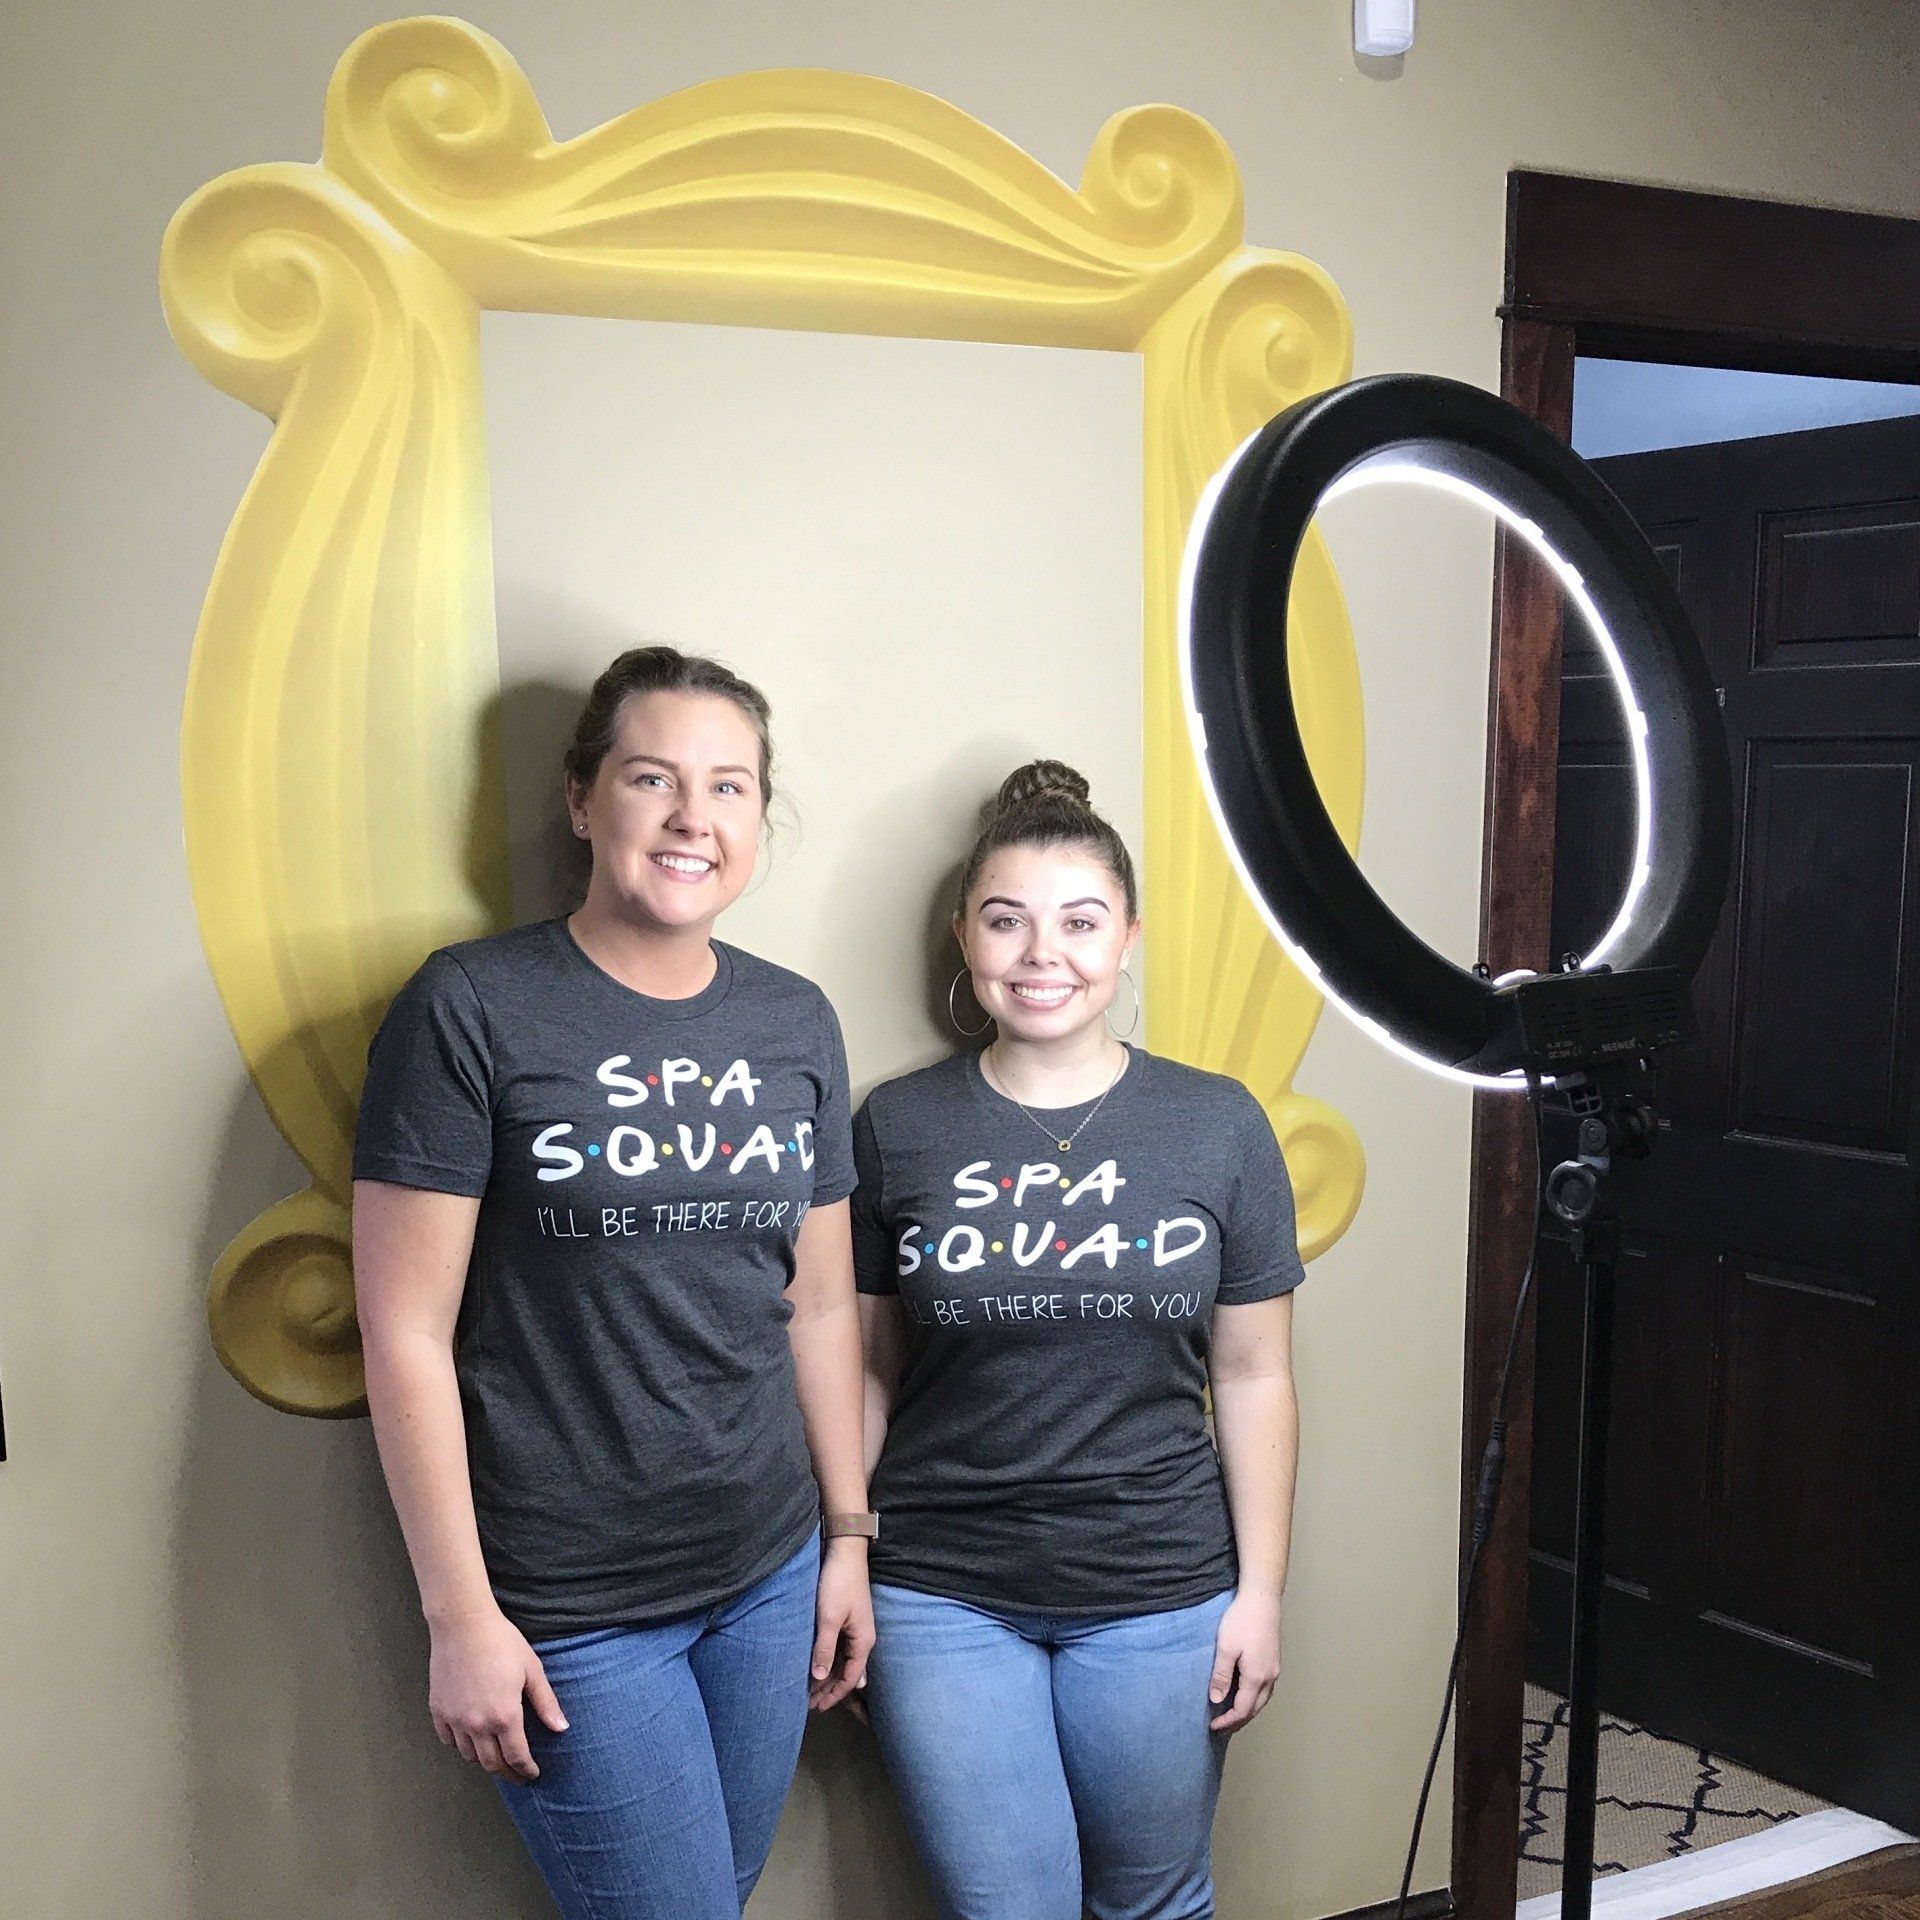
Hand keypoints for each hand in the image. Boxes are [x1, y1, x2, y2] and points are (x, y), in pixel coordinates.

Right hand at [429, 1605, 568, 1781]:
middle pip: (491, 1764)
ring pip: (468, 1756)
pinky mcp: (438, 1711)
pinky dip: (460, 1746)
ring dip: (484, 1761)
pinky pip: (448, 1740)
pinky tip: (470, 1740)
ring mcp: (455, 1720)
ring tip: (496, 1757)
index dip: (526, 1770)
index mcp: (504, 1716)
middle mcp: (477, 1725)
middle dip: (507, 1773)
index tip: (532, 1774)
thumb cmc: (502, 1642)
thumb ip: (546, 1703)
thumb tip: (561, 1728)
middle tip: (517, 1774)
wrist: (463, 1624)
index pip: (516, 1757)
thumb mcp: (532, 1669)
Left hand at [809, 1538, 874, 1712]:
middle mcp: (862, 1638)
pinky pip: (838, 1648)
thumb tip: (818, 1678)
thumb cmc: (838, 1583)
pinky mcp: (846, 1619)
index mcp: (863, 1641)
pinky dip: (826, 1659)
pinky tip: (813, 1664)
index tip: (817, 1708)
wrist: (845, 1552)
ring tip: (807, 1688)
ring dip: (826, 1675)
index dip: (834, 1695)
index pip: (850, 1678)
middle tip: (807, 1704)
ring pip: (841, 1661)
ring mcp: (855, 1628)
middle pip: (846, 1672)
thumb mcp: (829, 1618)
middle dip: (828, 1689)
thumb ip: (825, 1649)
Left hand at [1208, 1587, 1281, 1733]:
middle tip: (1221, 1727)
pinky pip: (1265, 1688)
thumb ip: (1221, 1675)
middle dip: (1238, 1721)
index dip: (1227, 1721)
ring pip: (1262, 1699)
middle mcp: (1269, 1677)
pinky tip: (1244, 1693)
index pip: (1242, 1710)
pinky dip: (1254, 1698)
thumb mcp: (1225, 1647)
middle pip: (1255, 1709)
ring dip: (1247, 1710)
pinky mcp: (1274, 1660)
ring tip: (1231, 1715)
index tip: (1212, 1726)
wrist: (1262, 1598)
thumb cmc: (1242, 1620)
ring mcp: (1274, 1669)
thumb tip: (1216, 1700)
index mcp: (1256, 1677)